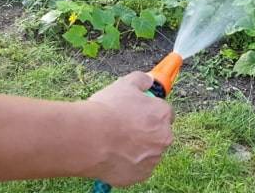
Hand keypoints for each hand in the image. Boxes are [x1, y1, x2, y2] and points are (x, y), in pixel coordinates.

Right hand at [86, 72, 174, 186]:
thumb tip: (148, 80)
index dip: (150, 112)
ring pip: (148, 153)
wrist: (90, 138)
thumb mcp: (124, 84)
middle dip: (146, 131)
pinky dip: (128, 163)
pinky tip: (113, 155)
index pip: (165, 112)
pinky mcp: (140, 176)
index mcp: (163, 115)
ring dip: (138, 148)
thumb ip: (141, 79)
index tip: (139, 113)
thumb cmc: (107, 110)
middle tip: (125, 128)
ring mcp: (153, 159)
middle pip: (159, 134)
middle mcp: (163, 138)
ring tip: (115, 141)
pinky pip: (137, 169)